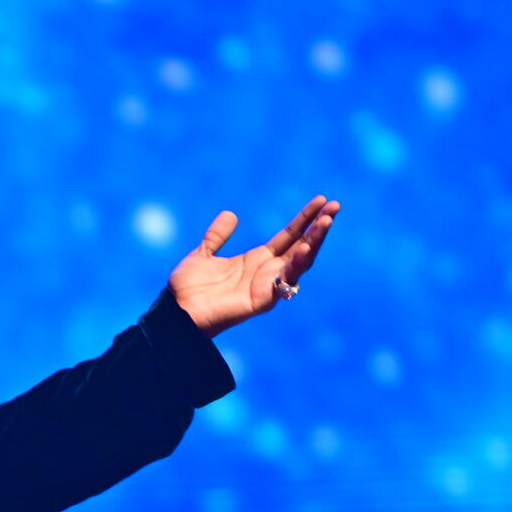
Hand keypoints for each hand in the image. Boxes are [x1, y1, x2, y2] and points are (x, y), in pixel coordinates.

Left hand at [167, 195, 339, 337]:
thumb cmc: (188, 289)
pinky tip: (305, 248)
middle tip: (335, 206)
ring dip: (315, 241)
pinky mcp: (263, 300)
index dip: (305, 218)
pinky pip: (286, 282)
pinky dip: (296, 265)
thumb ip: (217, 236)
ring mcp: (268, 286)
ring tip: (326, 222)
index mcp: (257, 260)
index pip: (289, 235)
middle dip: (319, 226)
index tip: (322, 200)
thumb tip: (230, 214)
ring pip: (300, 261)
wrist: (176, 312)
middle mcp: (268, 272)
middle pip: (302, 245)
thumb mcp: (203, 254)